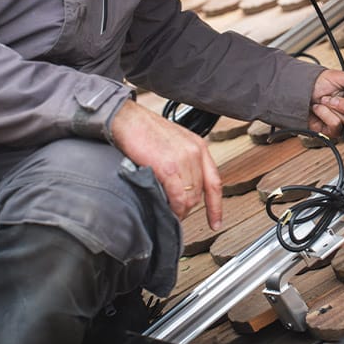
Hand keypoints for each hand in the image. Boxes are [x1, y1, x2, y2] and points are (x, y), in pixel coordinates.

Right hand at [110, 100, 222, 229]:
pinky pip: (177, 197)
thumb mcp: (174, 143)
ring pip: (189, 198)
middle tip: (175, 214)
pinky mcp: (168, 167)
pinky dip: (173, 208)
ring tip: (168, 213)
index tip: (216, 223)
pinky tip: (166, 210)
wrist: (127, 120)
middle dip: (187, 208)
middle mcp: (195, 153)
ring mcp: (183, 160)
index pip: (214, 182)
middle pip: (199, 194)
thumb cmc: (145, 130)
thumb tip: (183, 189)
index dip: (216, 207)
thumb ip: (184, 162)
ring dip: (179, 210)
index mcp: (199, 146)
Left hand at [308, 69, 343, 139]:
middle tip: (333, 97)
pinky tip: (319, 110)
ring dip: (332, 108)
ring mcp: (342, 121)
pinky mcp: (332, 130)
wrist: (298, 91)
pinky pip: (336, 126)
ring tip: (324, 102)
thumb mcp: (341, 76)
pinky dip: (325, 115)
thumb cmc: (317, 83)